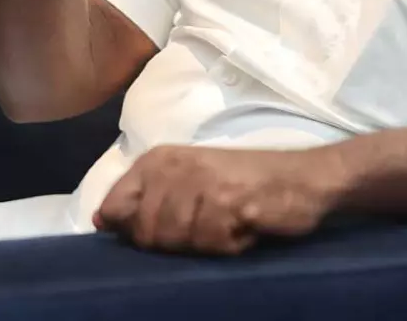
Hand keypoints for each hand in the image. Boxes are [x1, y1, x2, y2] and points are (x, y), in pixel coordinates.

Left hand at [94, 145, 345, 254]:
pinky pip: (213, 245)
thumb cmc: (245, 181)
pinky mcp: (230, 204)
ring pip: (178, 243)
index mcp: (159, 159)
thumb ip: (144, 198)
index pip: (116, 209)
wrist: (306, 178)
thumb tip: (100, 220)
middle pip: (147, 235)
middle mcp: (175, 166)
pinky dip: (231, 246)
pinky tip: (246, 227)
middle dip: (178, 243)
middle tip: (211, 224)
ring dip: (208, 244)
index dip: (136, 230)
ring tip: (230, 223)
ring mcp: (202, 184)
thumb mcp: (188, 180)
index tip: (171, 226)